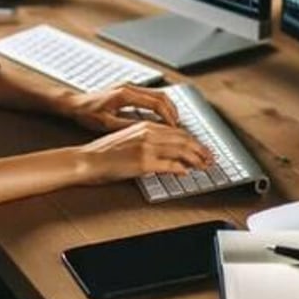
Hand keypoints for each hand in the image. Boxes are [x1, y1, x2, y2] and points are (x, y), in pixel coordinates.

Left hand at [53, 84, 180, 134]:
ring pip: (158, 93)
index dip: (168, 116)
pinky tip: (161, 116)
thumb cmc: (87, 114)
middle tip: (179, 126)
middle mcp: (129, 86)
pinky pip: (150, 94)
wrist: (75, 103)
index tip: (174, 128)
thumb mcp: (107, 124)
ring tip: (174, 123)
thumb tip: (148, 133)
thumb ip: (127, 127)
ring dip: (168, 107)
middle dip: (173, 111)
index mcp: (124, 94)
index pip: (156, 102)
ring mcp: (129, 86)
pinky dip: (160, 104)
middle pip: (161, 95)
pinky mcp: (128, 89)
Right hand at [76, 121, 213, 184]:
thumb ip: (148, 140)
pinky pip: (169, 166)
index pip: (177, 131)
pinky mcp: (143, 162)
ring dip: (195, 159)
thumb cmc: (104, 151)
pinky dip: (180, 169)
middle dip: (200, 149)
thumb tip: (165, 151)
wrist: (88, 159)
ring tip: (204, 166)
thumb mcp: (129, 138)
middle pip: (183, 139)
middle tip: (210, 158)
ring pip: (180, 151)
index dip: (193, 140)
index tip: (202, 148)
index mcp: (145, 125)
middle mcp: (147, 133)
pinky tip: (185, 173)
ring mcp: (146, 147)